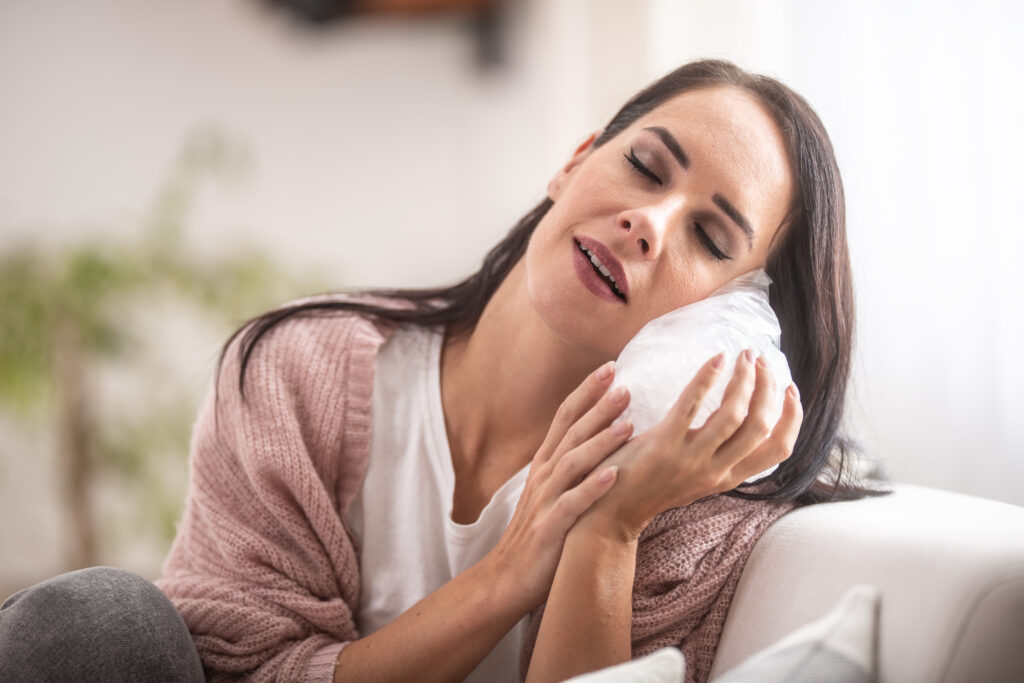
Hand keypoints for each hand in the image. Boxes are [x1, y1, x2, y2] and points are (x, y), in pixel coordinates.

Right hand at [482, 361, 634, 609]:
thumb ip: (571, 464)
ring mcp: (545, 501)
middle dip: (598, 407)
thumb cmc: (540, 533)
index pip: (565, 417)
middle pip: (571, 433)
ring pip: (573, 463)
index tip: (610, 367)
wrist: (508, 577)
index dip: (586, 391)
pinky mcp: (550, 528)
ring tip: (628, 424)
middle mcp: (544, 476)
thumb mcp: (553, 491)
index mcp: (545, 464)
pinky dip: (593, 488)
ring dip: (601, 442)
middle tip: (626, 384)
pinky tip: (614, 475)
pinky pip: (573, 504)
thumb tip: (599, 436)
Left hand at [577, 349, 802, 539]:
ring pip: (733, 414)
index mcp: (728, 477)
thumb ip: (719, 455)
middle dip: (768, 388)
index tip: (791, 388)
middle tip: (760, 359)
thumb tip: (738, 419)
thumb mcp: (696, 477)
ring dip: (744, 380)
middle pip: (761, 426)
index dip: (792, 417)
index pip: (778, 449)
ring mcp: (691, 459)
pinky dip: (707, 378)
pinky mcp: (663, 445)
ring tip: (742, 355)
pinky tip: (716, 359)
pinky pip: (691, 405)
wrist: (609, 511)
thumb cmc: (650, 485)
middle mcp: (716, 471)